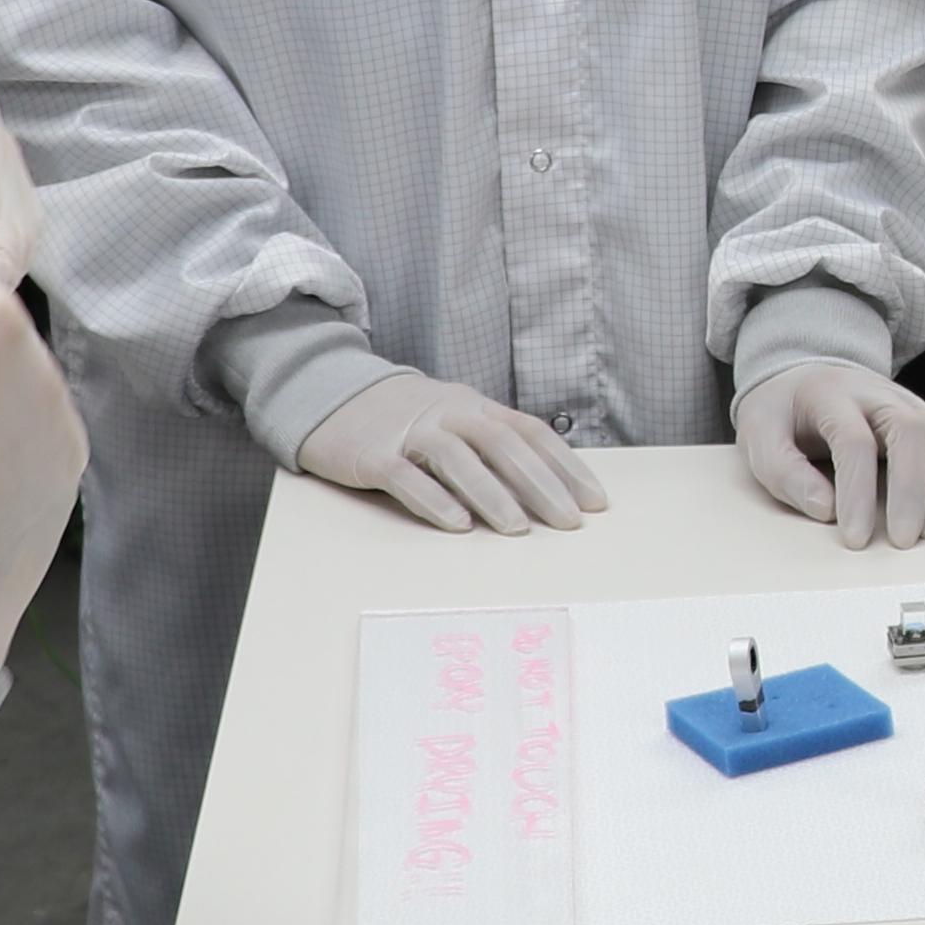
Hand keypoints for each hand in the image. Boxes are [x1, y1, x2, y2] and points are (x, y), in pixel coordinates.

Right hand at [299, 372, 608, 535]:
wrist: (330, 396)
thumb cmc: (406, 419)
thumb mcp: (455, 419)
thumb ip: (492, 445)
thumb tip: (546, 487)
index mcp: (475, 406)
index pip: (531, 432)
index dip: (566, 465)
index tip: (594, 501)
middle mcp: (449, 413)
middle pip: (503, 444)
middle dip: (541, 484)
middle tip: (568, 521)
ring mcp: (410, 431)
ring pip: (459, 459)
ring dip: (492, 495)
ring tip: (518, 528)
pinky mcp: (373, 454)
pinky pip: (407, 477)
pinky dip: (434, 500)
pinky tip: (458, 525)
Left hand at [737, 360, 924, 550]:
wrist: (805, 379)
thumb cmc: (784, 414)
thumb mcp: (761, 439)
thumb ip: (785, 473)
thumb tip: (826, 510)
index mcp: (830, 395)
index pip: (854, 442)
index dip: (857, 494)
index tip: (855, 538)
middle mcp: (876, 393)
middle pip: (912, 430)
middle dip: (912, 491)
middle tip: (902, 540)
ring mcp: (907, 401)